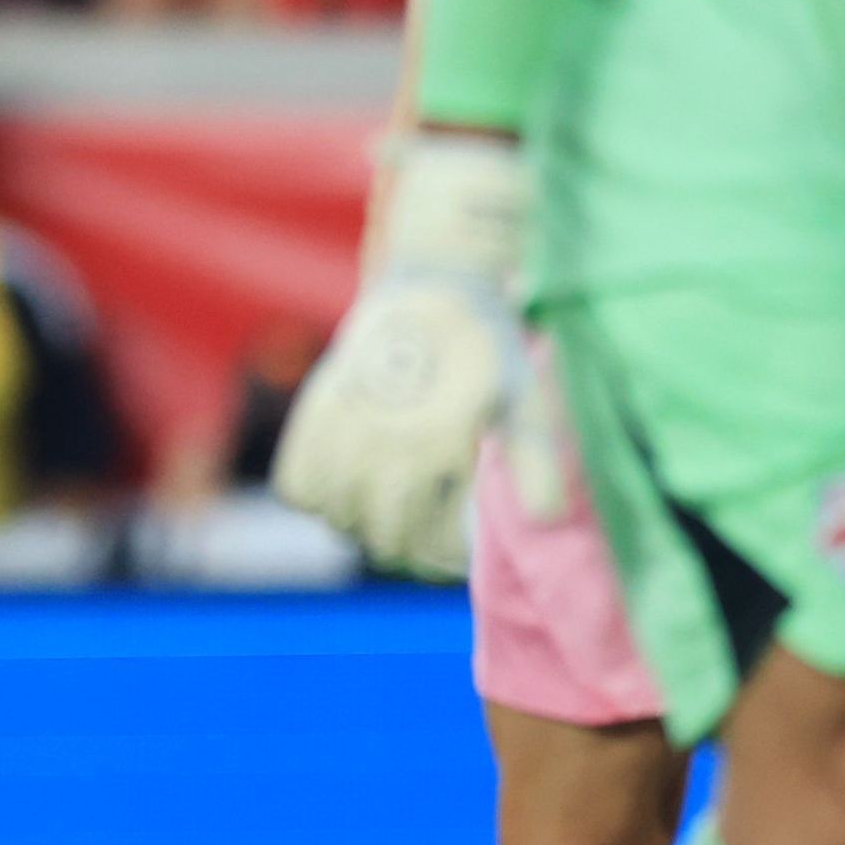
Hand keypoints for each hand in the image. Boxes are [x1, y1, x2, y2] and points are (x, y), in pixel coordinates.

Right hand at [272, 133, 530, 577]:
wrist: (434, 287)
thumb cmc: (487, 351)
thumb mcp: (524, 403)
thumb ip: (534, 463)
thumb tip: (548, 521)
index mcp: (435, 446)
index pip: (425, 544)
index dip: (442, 558)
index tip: (454, 548)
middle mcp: (383, 441)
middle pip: (380, 540)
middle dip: (406, 547)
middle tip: (425, 532)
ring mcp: (344, 427)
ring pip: (335, 518)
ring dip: (361, 523)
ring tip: (389, 506)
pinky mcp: (316, 411)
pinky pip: (296, 486)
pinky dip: (316, 495)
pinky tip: (346, 483)